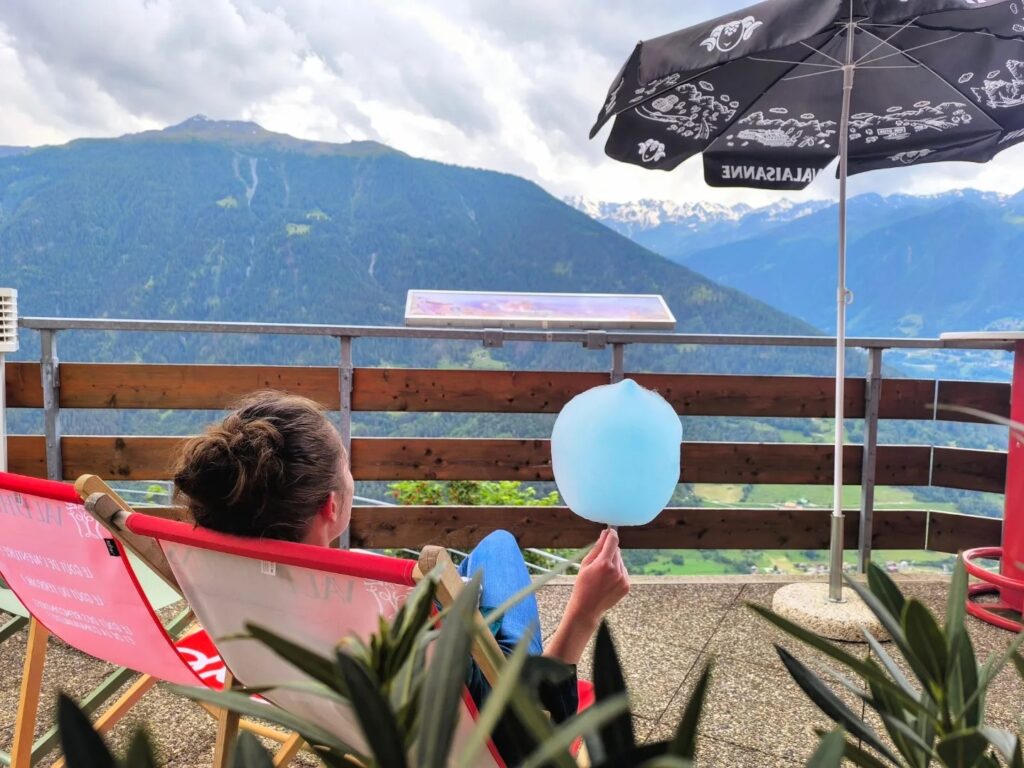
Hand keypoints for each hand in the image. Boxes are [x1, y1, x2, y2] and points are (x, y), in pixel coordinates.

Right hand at [544, 528, 629, 664]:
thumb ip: (597, 548)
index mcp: (604, 563)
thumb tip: (605, 534)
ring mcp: (623, 579)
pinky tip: (607, 581)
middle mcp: (616, 570)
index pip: (613, 541)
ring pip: (620, 561)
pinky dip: (617, 572)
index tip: (610, 531)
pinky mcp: (626, 586)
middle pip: (617, 551)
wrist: (587, 608)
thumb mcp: (586, 564)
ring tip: (602, 575)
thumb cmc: (582, 585)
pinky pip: (623, 571)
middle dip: (609, 551)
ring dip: (613, 562)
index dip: (611, 534)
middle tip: (598, 562)